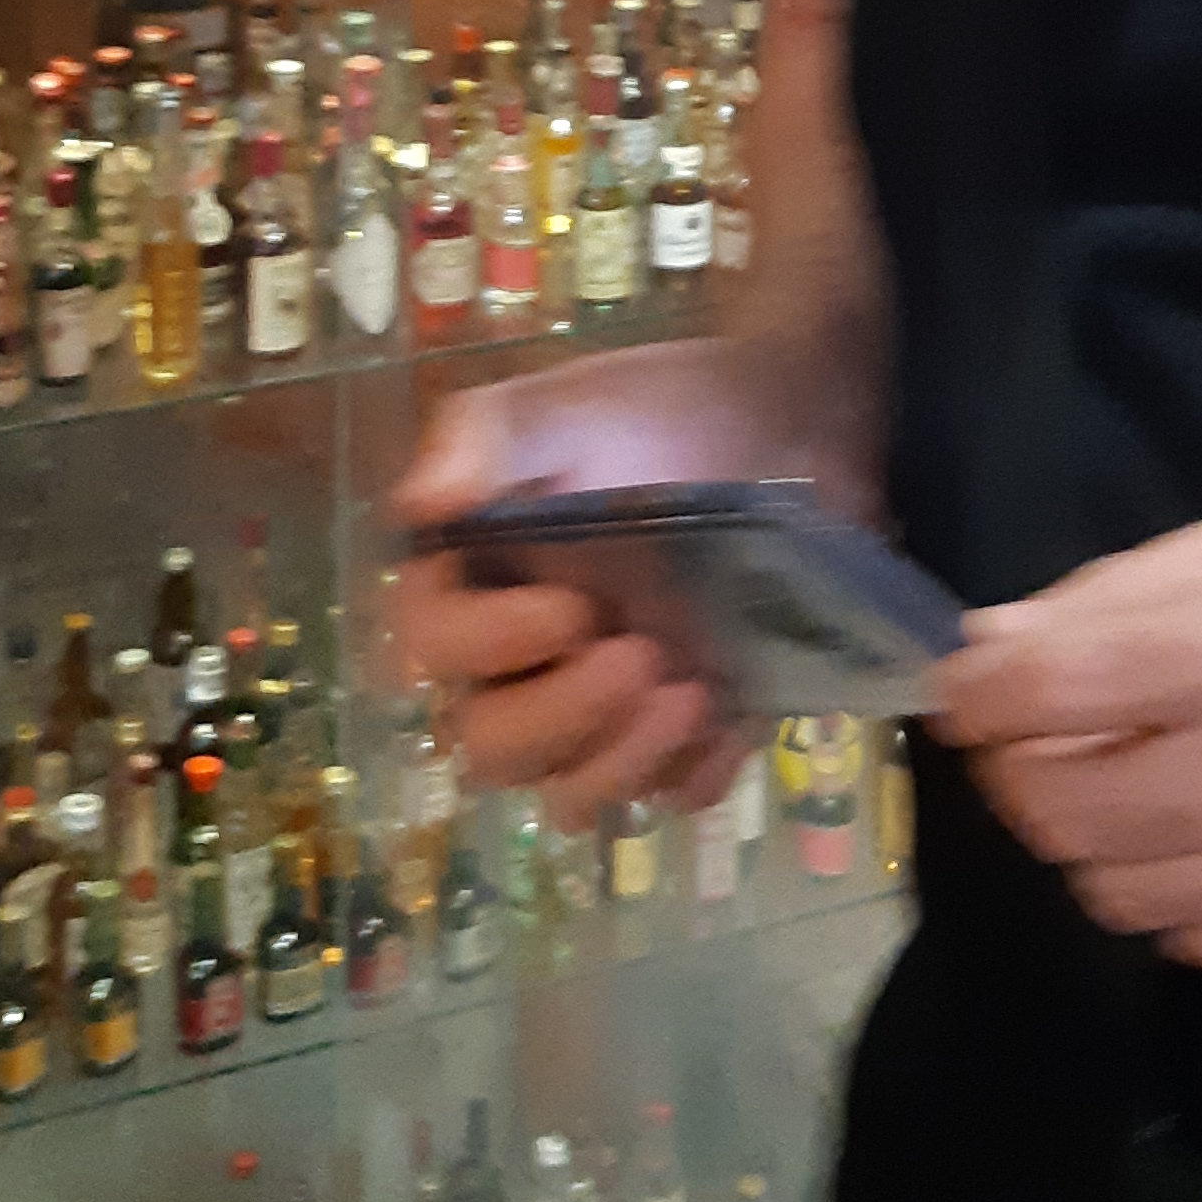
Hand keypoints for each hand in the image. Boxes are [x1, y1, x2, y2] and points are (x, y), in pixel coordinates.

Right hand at [394, 363, 751, 827]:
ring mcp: (601, 711)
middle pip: (492, 747)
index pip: (434, 648)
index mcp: (473, 584)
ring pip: (571, 795)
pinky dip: (700, 769)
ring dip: (623, 760)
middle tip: (639, 655)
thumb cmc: (660, 410)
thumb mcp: (566, 405)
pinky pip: (673, 793)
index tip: (569, 608)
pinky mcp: (679, 736)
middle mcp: (521, 664)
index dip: (487, 647)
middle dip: (561, 717)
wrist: (783, 426)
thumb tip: (419, 503)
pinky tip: (732, 712)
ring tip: (692, 689)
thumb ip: (482, 439)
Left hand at [924, 496, 1201, 972]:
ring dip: (1089, 839)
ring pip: (1105, 892)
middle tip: (1047, 737)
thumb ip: (1126, 591)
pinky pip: (1189, 941)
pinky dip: (1169, 893)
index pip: (1024, 700)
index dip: (969, 695)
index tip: (966, 689)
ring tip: (1130, 786)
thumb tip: (996, 647)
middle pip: (1046, 813)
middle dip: (1020, 770)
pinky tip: (1201, 840)